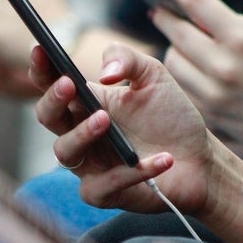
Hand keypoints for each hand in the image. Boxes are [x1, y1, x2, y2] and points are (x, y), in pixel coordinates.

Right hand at [29, 42, 215, 213]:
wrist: (201, 159)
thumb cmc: (171, 117)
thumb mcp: (154, 76)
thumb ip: (127, 59)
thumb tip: (104, 71)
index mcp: (86, 102)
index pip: (52, 84)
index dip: (41, 68)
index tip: (40, 49)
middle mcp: (81, 133)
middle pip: (48, 117)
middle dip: (53, 100)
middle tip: (68, 84)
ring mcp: (90, 165)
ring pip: (65, 151)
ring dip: (82, 134)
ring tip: (105, 119)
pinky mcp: (105, 193)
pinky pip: (105, 185)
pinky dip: (132, 172)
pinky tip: (163, 159)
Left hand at [149, 0, 242, 165]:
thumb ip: (238, 23)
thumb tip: (199, 14)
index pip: (196, 2)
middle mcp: (223, 67)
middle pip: (176, 33)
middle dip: (164, 17)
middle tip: (158, 9)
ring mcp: (212, 94)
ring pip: (172, 61)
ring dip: (173, 48)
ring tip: (181, 41)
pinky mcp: (206, 114)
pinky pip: (179, 86)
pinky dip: (183, 73)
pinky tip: (191, 67)